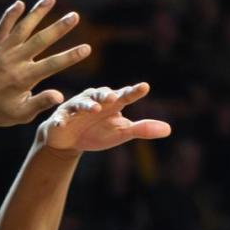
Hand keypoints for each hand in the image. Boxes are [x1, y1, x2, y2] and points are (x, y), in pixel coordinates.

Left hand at [0, 0, 90, 132]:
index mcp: (24, 78)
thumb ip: (41, 102)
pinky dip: (10, 15)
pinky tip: (20, 4)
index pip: (53, 64)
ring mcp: (1, 52)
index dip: (71, 56)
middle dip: (59, 28)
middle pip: (41, 40)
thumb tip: (60, 95)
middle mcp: (14, 61)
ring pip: (23, 28)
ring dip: (38, 12)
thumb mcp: (22, 114)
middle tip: (75, 16)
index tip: (87, 48)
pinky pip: (1, 28)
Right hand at [37, 84, 170, 152]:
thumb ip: (142, 129)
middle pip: (100, 94)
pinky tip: (61, 124)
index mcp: (111, 103)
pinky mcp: (60, 119)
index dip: (134, 92)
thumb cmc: (98, 132)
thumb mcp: (121, 133)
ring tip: (94, 108)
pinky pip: (60, 119)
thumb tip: (169, 130)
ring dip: (87, 105)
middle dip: (105, 94)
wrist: (69, 141)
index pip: (125, 95)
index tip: (144, 88)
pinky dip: (60, 121)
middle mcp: (94, 101)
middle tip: (113, 96)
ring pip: (81, 103)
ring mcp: (76, 108)